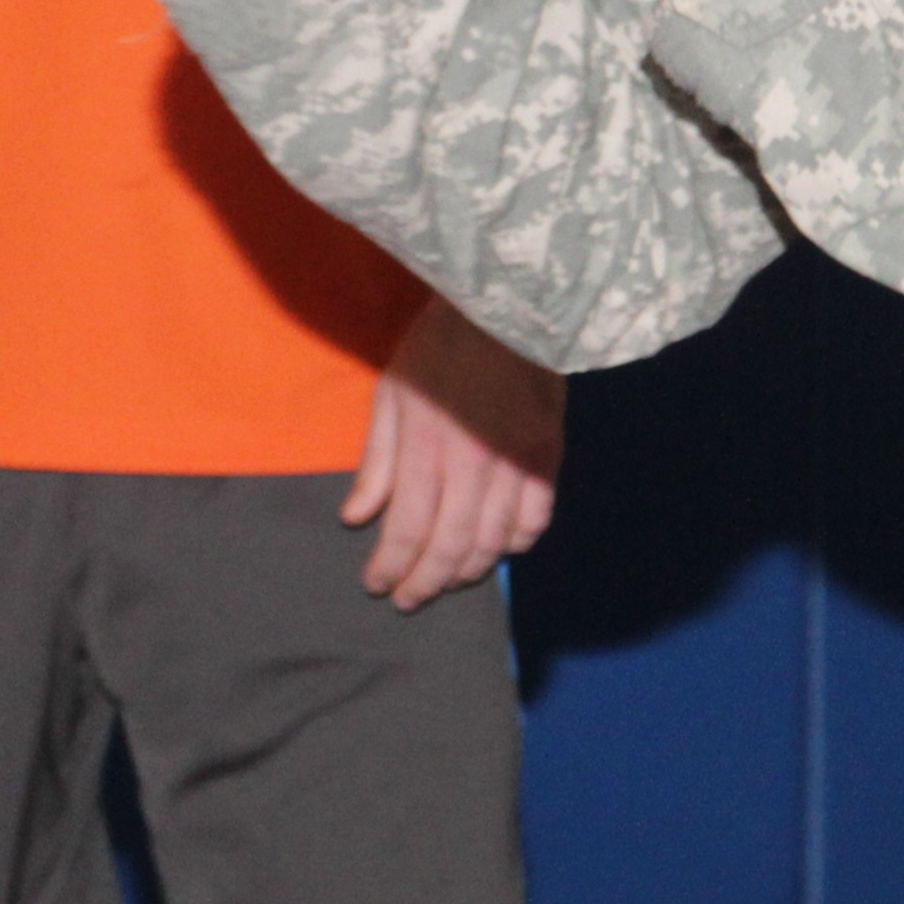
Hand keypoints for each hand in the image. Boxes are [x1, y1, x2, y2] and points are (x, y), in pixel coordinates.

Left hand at [346, 298, 562, 609]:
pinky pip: (536, 519)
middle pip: (450, 546)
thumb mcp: (391, 394)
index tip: (377, 585)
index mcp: (427, 448)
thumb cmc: (439, 345)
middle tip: (408, 598)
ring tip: (446, 579)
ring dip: (467, 569)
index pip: (406, 528)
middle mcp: (473, 466)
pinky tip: (498, 549)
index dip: (391, 566)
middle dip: (425, 581)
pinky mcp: (547, 455)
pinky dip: (516, 543)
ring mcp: (516, 464)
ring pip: (493, 541)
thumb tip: (355, 517)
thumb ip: (376, 462)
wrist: (508, 304)